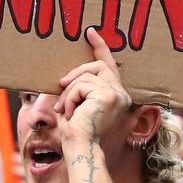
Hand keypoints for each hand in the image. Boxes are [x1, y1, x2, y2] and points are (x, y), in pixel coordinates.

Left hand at [55, 28, 131, 146]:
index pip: (109, 66)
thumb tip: (66, 77)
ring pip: (85, 76)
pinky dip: (70, 97)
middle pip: (98, 65)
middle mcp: (122, 95)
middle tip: (61, 83)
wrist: (81, 150)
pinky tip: (71, 112)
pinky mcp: (107, 95)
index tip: (90, 32)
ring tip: (66, 110)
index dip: (100, 47)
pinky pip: (81, 85)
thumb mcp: (78, 106)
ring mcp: (117, 94)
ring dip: (69, 92)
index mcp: (117, 98)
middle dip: (77, 72)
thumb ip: (79, 90)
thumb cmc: (78, 135)